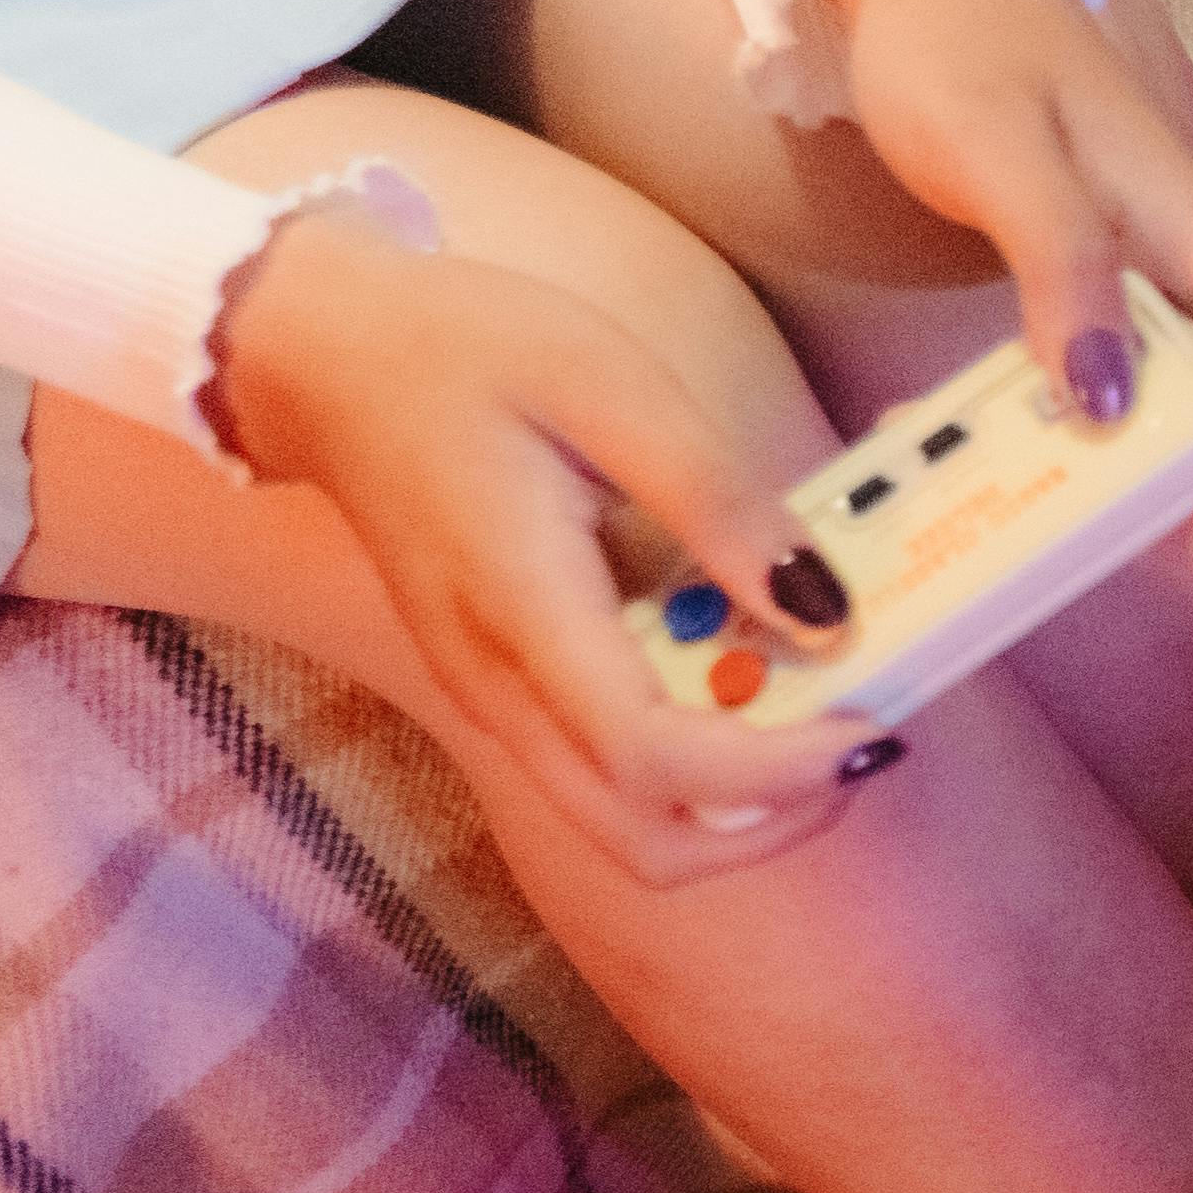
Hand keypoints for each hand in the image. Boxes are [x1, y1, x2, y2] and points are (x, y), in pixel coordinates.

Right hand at [206, 204, 888, 888]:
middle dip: (773, 817)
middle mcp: (499, 688)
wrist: (319, 356)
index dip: (778, 769)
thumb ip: (723, 507)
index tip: (873, 731)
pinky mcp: (505, 690)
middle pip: (645, 841)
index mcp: (522, 610)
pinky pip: (607, 774)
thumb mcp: (613, 386)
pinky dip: (697, 763)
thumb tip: (827, 613)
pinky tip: (748, 674)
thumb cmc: (459, 351)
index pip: (653, 759)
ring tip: (819, 708)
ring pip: (628, 826)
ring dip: (740, 801)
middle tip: (861, 739)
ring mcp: (494, 700)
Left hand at [811, 0, 1192, 578]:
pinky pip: (1127, 378)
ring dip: (1156, 473)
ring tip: (1078, 524)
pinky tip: (1022, 453)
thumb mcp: (1002, 156)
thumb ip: (1063, 273)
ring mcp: (1154, 274)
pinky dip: (1093, 432)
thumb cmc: (965, 45)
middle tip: (1157, 559)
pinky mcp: (1104, 281)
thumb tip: (1108, 407)